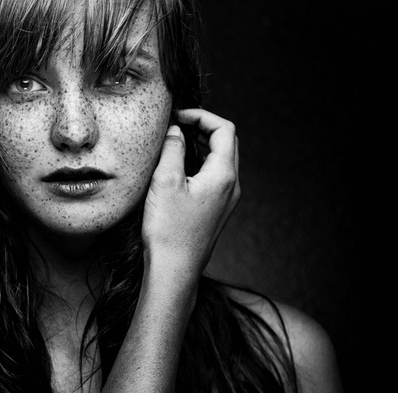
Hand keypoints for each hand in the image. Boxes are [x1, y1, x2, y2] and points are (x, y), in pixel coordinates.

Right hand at [142, 109, 239, 284]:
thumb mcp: (165, 181)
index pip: (224, 130)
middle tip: (178, 126)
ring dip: (203, 146)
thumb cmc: (169, 231)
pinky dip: (201, 164)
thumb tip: (176, 130)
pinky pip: (216, 178)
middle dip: (204, 128)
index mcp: (223, 175)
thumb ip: (173, 149)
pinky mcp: (217, 211)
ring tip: (178, 143)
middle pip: (227, 143)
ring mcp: (227, 200)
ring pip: (222, 161)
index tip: (178, 117)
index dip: (201, 116)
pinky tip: (180, 171)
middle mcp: (231, 186)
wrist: (175, 270)